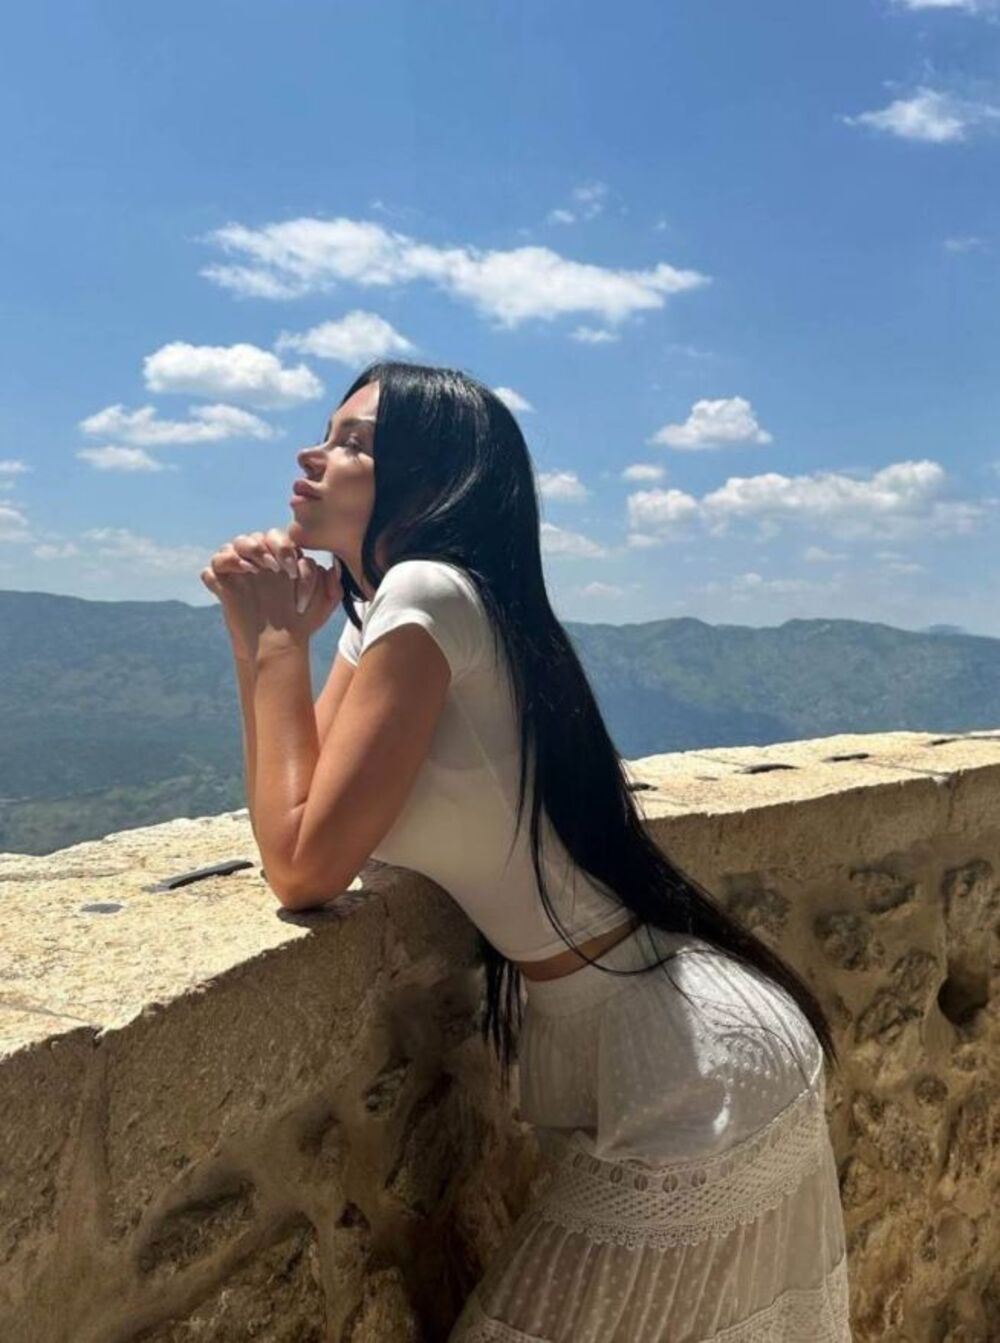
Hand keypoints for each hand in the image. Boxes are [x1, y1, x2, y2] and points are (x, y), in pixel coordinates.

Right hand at [200, 527, 342, 660]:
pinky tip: (240, 574)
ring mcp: (239, 573)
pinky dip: (223, 565)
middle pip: (254, 537)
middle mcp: (259, 563)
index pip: (278, 538)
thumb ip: (333, 586)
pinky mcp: (222, 588)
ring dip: (244, 550)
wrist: (279, 646)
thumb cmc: (301, 622)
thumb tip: (332, 568)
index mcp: (281, 560)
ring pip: (231, 545)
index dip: (284, 547)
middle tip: (274, 567)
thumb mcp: (323, 605)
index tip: (293, 569)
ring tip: (256, 569)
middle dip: (264, 546)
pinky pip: (211, 569)